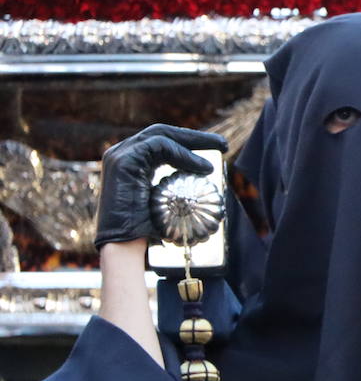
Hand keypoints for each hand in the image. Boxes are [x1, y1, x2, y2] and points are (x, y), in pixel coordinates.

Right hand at [95, 124, 226, 248]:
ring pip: (161, 135)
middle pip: (161, 133)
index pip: (161, 142)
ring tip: (219, 152)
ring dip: (194, 142)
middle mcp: (121, 155)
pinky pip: (159, 146)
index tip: (215, 149)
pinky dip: (184, 154)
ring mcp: (118, 156)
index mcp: (130, 163)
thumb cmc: (148, 232)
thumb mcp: (166, 202)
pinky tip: (203, 167)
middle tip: (222, 144)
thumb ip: (177, 185)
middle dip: (194, 137)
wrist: (125, 248)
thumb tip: (208, 176)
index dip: (188, 142)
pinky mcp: (122, 161)